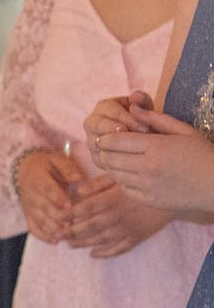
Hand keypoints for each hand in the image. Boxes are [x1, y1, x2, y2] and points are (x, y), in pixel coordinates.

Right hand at [14, 149, 82, 243]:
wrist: (23, 170)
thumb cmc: (46, 165)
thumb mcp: (56, 160)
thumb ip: (67, 168)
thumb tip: (78, 178)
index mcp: (38, 179)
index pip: (47, 189)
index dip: (57, 198)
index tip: (69, 206)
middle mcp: (31, 195)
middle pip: (44, 208)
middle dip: (57, 217)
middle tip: (71, 225)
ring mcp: (29, 207)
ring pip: (39, 220)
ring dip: (52, 229)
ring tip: (66, 236)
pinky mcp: (28, 215)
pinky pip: (32, 228)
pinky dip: (42, 236)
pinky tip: (55, 241)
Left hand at [64, 175, 170, 256]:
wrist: (171, 198)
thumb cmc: (141, 184)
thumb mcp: (119, 178)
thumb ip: (97, 184)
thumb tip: (76, 191)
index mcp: (111, 200)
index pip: (84, 209)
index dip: (69, 215)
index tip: (57, 218)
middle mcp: (116, 217)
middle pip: (89, 227)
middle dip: (71, 232)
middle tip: (58, 235)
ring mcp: (126, 229)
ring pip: (100, 240)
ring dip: (83, 244)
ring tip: (70, 245)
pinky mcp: (136, 238)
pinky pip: (117, 249)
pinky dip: (104, 253)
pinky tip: (93, 254)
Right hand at [84, 92, 151, 158]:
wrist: (145, 140)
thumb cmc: (145, 120)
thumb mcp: (146, 108)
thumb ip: (142, 100)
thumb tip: (135, 96)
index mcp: (103, 107)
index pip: (108, 109)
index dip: (126, 118)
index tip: (144, 127)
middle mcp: (92, 123)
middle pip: (96, 125)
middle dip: (114, 131)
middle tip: (134, 140)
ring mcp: (91, 141)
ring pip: (94, 143)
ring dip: (114, 147)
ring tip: (133, 151)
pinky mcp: (96, 157)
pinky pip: (100, 159)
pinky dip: (113, 160)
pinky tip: (130, 161)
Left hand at [93, 104, 213, 215]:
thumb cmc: (203, 154)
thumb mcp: (184, 130)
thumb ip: (156, 118)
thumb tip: (132, 107)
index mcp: (156, 147)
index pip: (114, 141)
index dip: (105, 137)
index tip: (107, 136)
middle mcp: (148, 167)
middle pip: (109, 158)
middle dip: (104, 151)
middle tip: (109, 148)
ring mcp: (147, 186)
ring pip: (114, 174)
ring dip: (112, 166)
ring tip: (120, 159)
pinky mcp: (149, 200)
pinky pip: (124, 189)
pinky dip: (123, 181)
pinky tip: (132, 174)